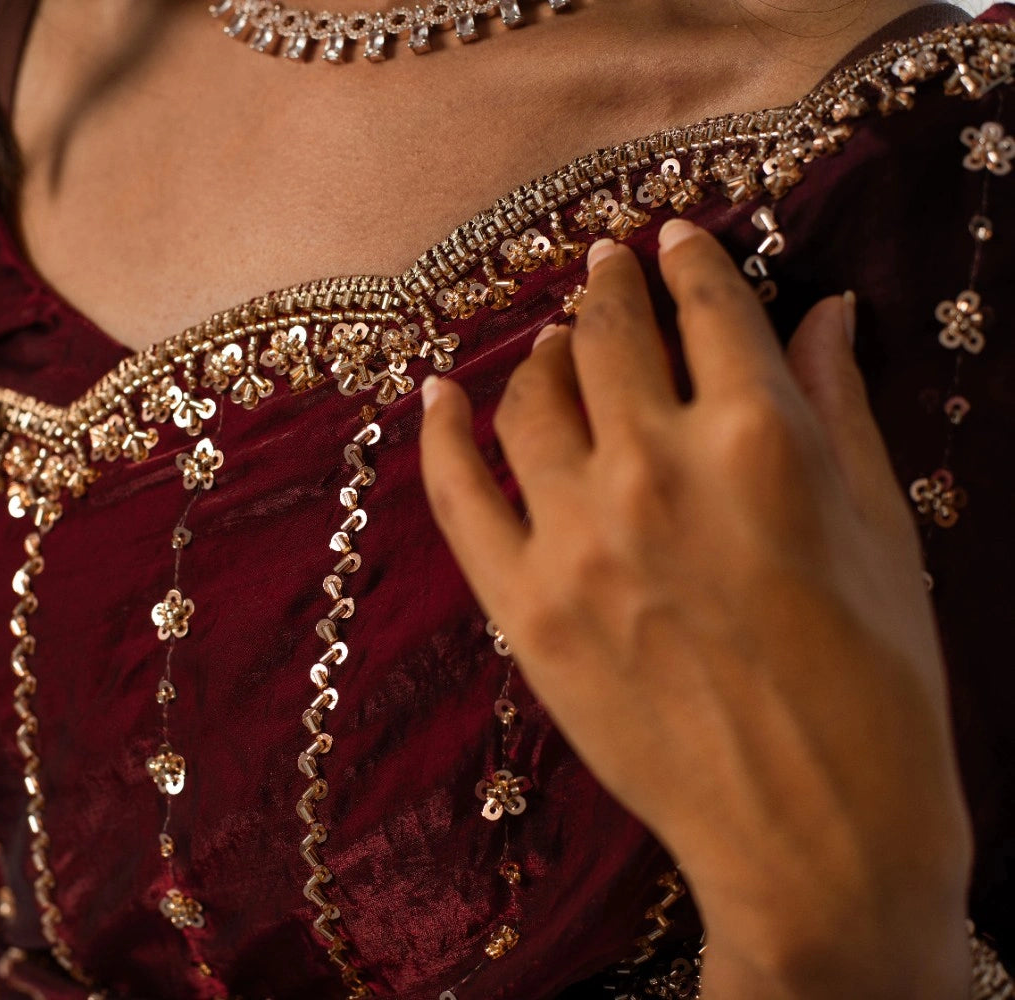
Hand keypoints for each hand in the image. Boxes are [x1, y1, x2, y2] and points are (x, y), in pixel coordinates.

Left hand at [419, 221, 972, 997]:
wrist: (813, 831)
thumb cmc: (878, 686)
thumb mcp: (884, 530)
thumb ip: (838, 408)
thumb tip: (823, 312)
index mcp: (760, 441)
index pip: (709, 312)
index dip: (689, 263)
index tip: (672, 240)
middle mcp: (655, 472)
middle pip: (610, 341)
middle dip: (610, 287)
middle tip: (605, 266)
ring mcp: (576, 540)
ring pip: (531, 401)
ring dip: (545, 353)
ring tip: (559, 342)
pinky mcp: (524, 606)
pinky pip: (457, 494)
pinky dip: (441, 433)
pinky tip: (438, 392)